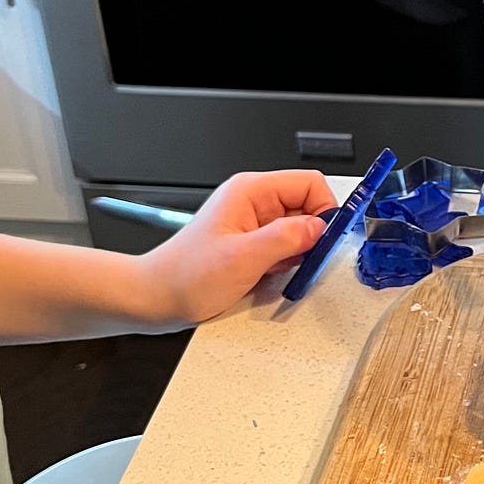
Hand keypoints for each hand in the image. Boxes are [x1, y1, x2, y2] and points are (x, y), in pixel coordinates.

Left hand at [136, 170, 335, 327]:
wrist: (157, 299)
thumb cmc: (185, 275)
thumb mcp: (242, 258)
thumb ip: (286, 239)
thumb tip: (320, 228)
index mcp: (251, 191)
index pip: (309, 184)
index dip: (326, 209)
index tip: (327, 238)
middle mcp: (254, 203)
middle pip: (308, 207)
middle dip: (310, 237)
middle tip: (296, 260)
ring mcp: (253, 224)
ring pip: (299, 231)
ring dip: (296, 254)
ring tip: (270, 271)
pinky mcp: (252, 244)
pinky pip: (285, 249)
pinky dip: (284, 265)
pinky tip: (264, 277)